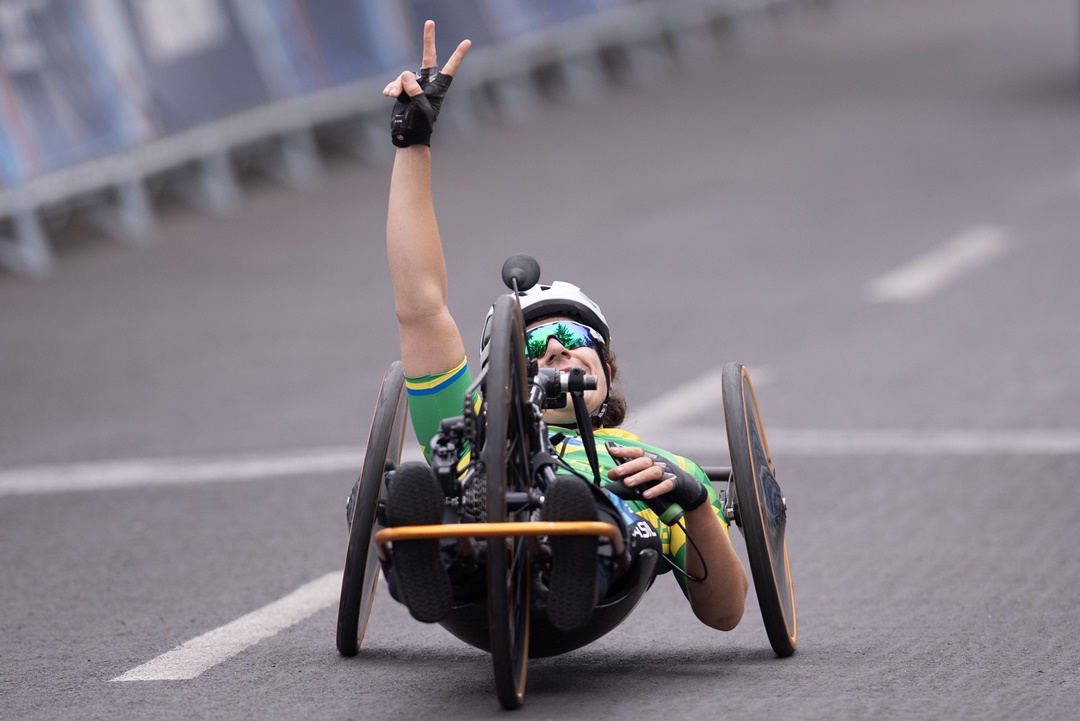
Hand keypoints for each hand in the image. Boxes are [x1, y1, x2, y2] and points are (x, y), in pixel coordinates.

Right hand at [383, 21, 471, 146]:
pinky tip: (388, 95)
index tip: (467, 42)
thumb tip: (406, 73)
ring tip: (393, 95)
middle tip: (430, 22)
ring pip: (404, 75)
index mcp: (438, 88)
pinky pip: (396, 82)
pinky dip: (392, 88)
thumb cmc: (420, 124)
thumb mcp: (419, 107)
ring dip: (397, 84)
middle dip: (428, 40)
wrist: (408, 135)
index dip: (458, 55)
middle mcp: (427, 83)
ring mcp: (414, 85)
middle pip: (428, 57)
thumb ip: (414, 90)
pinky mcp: (402, 89)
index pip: (450, 68)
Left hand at [606, 445, 709, 511]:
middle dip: (629, 466)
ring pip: (653, 472)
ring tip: (628, 483)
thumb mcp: (647, 476)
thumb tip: (611, 476)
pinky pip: (666, 485)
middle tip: (616, 472)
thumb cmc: (663, 481)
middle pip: (644, 461)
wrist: (688, 489)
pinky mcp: (676, 483)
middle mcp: (659, 463)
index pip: (637, 452)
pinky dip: (656, 489)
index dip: (625, 451)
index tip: (612, 451)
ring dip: (639, 477)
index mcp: (651, 459)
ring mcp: (668, 472)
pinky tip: (646, 495)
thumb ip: (632, 475)